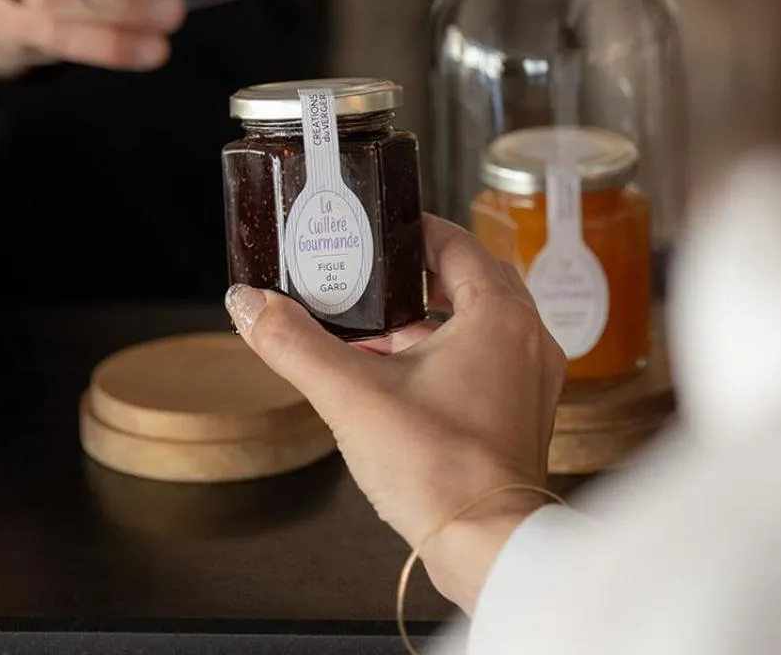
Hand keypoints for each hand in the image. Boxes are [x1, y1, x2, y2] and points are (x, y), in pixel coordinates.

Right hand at [226, 216, 565, 614]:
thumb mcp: (351, 395)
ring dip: (426, 321)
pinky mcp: (521, 416)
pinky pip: (484, 362)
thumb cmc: (441, 471)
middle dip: (414, 277)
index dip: (410, 231)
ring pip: (476, 324)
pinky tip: (397, 377)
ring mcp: (530, 380)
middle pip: (468, 280)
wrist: (488, 549)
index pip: (455, 242)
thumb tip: (250, 304)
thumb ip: (295, 343)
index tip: (373, 231)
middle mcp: (526, 339)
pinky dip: (444, 357)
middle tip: (367, 274)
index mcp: (499, 314)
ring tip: (371, 328)